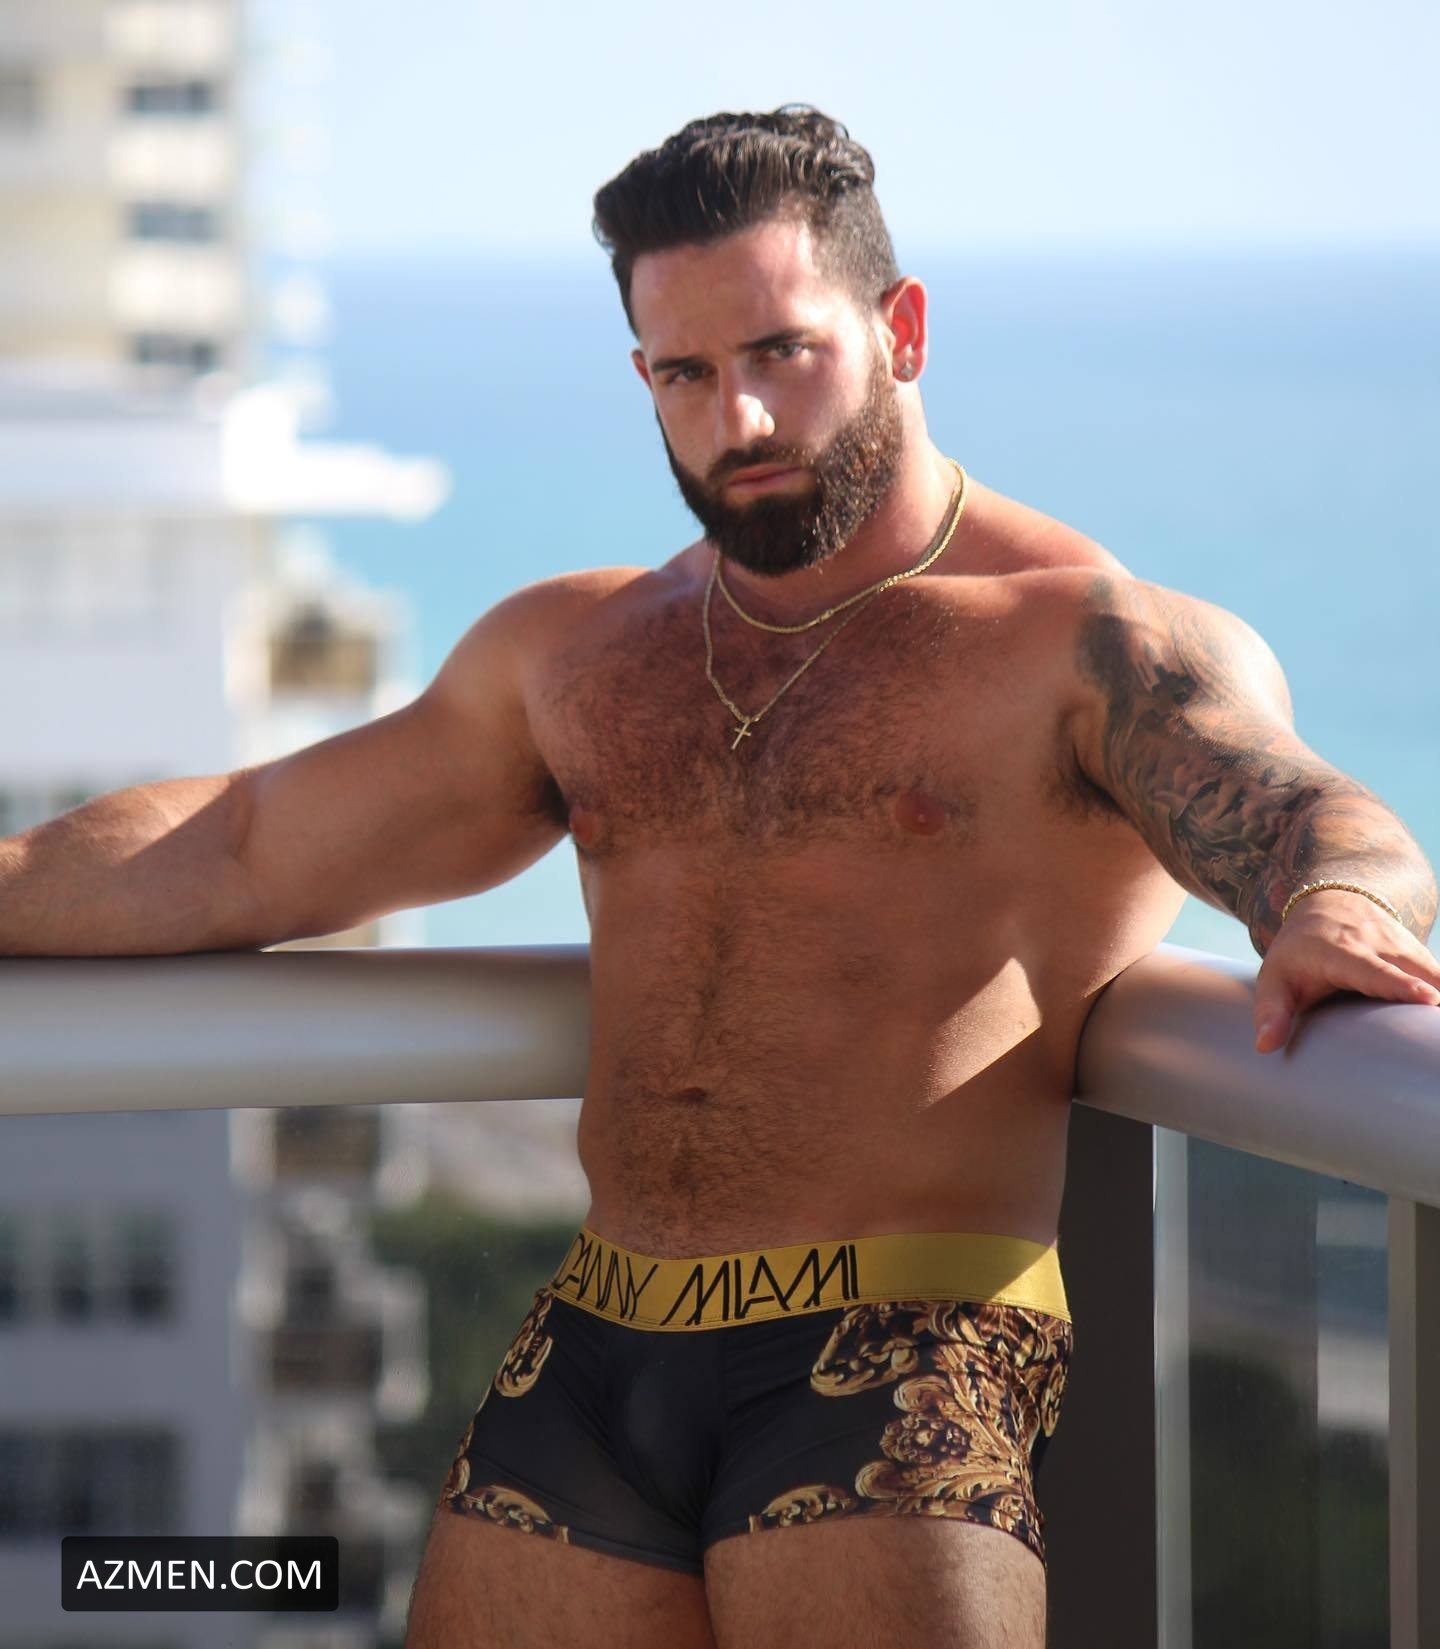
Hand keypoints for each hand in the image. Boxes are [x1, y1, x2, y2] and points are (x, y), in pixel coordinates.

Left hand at [1253, 889, 1439, 1052]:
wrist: (1328, 902)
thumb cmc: (1299, 949)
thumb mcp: (1274, 976)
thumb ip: (1271, 1010)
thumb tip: (1265, 1046)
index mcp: (1342, 953)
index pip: (1376, 971)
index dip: (1403, 986)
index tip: (1428, 999)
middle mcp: (1378, 944)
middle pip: (1418, 973)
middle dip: (1434, 997)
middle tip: (1436, 1034)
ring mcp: (1403, 944)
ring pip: (1435, 974)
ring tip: (1437, 1034)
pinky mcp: (1418, 952)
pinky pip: (1439, 976)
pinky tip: (1435, 1022)